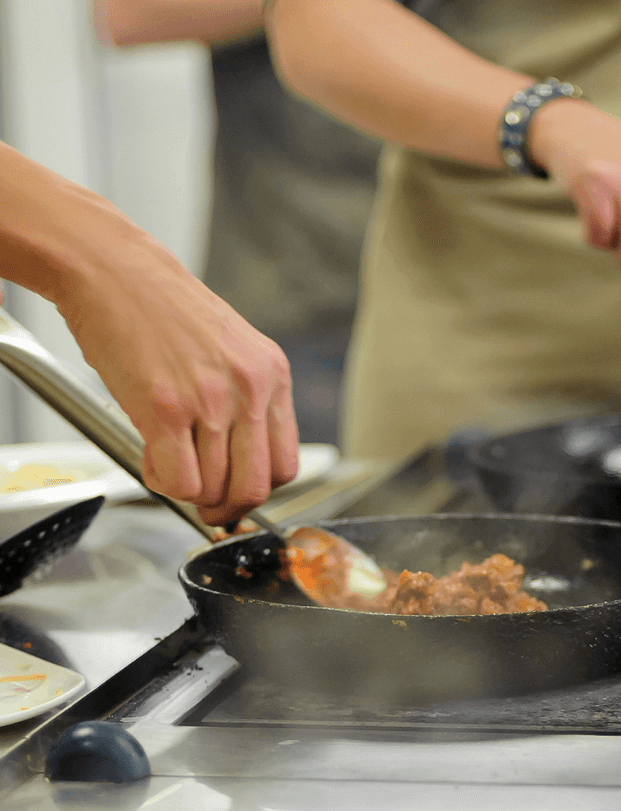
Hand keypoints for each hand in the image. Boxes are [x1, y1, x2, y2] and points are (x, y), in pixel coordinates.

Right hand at [56, 228, 297, 526]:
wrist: (112, 269)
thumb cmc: (161, 309)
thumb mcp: (230, 348)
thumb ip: (245, 400)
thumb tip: (241, 462)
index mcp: (271, 374)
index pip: (284, 465)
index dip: (256, 489)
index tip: (234, 490)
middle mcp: (248, 388)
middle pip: (254, 488)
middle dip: (226, 508)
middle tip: (205, 505)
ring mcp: (209, 400)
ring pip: (212, 489)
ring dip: (186, 491)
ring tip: (166, 461)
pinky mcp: (165, 408)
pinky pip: (178, 482)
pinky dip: (161, 483)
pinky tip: (151, 457)